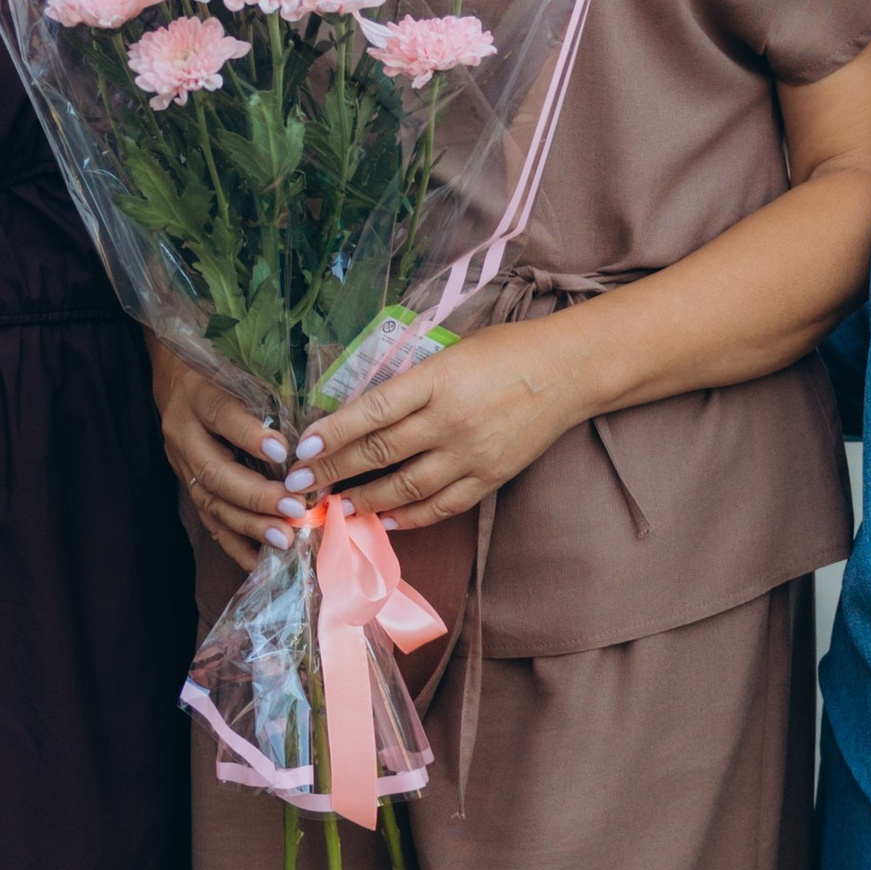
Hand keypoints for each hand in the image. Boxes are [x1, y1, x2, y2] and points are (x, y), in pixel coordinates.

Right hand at [149, 344, 325, 568]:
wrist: (176, 376)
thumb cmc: (221, 369)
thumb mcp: (241, 367)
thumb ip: (270, 389)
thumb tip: (316, 423)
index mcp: (199, 396)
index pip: (222, 414)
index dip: (250, 436)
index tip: (284, 452)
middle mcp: (185, 434)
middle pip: (215, 472)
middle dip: (257, 496)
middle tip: (296, 511)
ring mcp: (182, 463)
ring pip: (211, 501)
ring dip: (249, 525)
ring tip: (284, 540)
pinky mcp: (187, 484)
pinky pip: (209, 520)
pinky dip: (234, 543)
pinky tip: (257, 560)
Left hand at [310, 320, 591, 530]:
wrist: (569, 370)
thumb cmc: (506, 350)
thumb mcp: (451, 351)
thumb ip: (411, 382)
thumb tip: (361, 411)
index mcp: (437, 379)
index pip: (372, 410)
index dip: (334, 432)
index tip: (304, 447)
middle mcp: (450, 420)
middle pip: (380, 453)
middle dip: (334, 470)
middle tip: (301, 484)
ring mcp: (471, 453)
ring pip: (406, 487)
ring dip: (366, 499)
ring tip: (338, 505)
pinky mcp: (490, 477)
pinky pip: (442, 505)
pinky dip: (410, 516)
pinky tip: (385, 519)